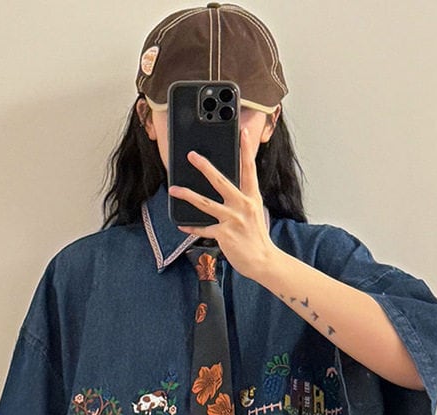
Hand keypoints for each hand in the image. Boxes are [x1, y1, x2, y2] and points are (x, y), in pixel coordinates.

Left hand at [167, 127, 276, 279]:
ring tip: (174, 189)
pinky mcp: (224, 234)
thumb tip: (223, 188)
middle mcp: (243, 205)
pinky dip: (191, 227)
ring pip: (205, 203)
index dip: (246, 149)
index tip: (244, 132)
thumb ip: (241, 199)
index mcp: (252, 197)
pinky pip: (203, 228)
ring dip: (187, 195)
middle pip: (221, 181)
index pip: (249, 168)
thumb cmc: (256, 237)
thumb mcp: (253, 213)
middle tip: (192, 155)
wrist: (263, 261)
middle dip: (205, 166)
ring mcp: (233, 220)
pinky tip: (181, 225)